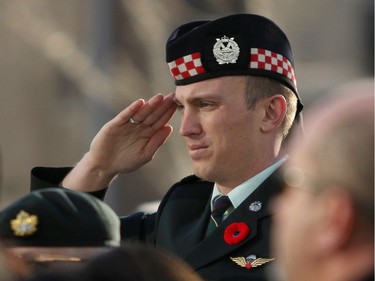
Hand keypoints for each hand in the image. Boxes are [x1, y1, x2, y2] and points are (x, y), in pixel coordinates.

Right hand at [62, 93, 176, 190]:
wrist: (104, 166)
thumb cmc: (126, 162)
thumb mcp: (145, 154)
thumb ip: (157, 142)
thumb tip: (170, 128)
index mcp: (147, 134)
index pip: (160, 122)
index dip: (168, 114)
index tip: (177, 105)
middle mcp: (139, 127)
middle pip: (152, 115)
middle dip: (162, 106)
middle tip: (172, 96)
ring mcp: (127, 125)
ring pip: (141, 113)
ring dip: (150, 105)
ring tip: (159, 97)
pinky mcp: (115, 125)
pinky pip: (125, 116)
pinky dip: (132, 109)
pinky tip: (140, 103)